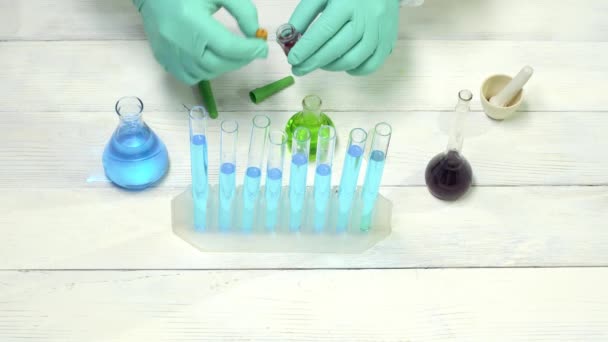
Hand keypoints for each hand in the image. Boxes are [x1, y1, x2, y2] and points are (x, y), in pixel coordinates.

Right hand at [133, 0, 267, 84]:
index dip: (250, 50)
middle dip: (241, 59)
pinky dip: (207, 71)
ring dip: (225, 65)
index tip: (262, 46)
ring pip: (207, 73)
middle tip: (251, 50)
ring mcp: (170, 55)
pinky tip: (212, 58)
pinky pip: (191, 77)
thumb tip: (255, 34)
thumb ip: (243, 10)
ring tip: (232, 51)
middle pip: (219, 64)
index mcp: (193, 23)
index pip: (229, 47)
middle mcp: (180, 44)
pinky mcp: (164, 61)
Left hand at [287, 0, 399, 75]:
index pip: (324, 31)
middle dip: (313, 62)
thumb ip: (305, 13)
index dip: (307, 48)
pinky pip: (370, 65)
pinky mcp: (388, 42)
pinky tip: (342, 64)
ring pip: (353, 60)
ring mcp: (380, 32)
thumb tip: (290, 38)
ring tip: (318, 63)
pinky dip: (354, 70)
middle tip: (298, 69)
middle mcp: (366, 18)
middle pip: (337, 49)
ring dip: (331, 67)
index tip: (293, 59)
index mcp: (348, 3)